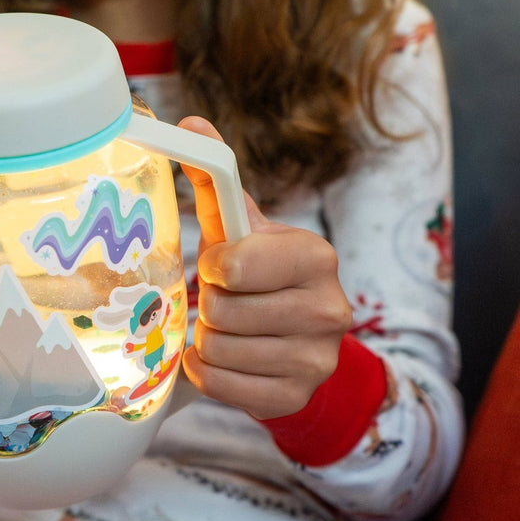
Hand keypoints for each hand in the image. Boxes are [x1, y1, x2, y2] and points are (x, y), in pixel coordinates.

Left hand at [177, 116, 351, 419]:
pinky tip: (226, 356)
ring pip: (217, 348)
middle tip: (227, 300)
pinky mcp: (297, 397)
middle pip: (221, 310)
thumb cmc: (260, 272)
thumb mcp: (242, 228)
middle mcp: (329, 308)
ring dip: (208, 338)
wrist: (299, 338)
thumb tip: (190, 123)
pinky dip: (209, 371)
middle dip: (211, 304)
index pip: (236, 264)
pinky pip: (221, 385)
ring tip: (229, 327)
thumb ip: (216, 181)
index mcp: (315, 256)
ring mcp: (317, 359)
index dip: (216, 266)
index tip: (223, 267)